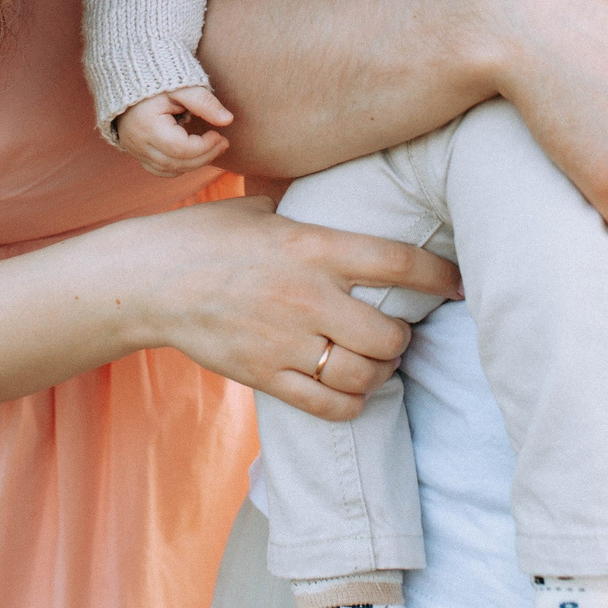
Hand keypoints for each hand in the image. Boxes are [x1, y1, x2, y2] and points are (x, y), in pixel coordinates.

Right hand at [115, 87, 234, 176]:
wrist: (130, 76)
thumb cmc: (157, 78)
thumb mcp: (182, 87)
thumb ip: (204, 102)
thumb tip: (228, 120)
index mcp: (146, 125)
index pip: (180, 148)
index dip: (204, 147)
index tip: (219, 135)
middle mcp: (137, 142)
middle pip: (176, 163)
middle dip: (204, 157)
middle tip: (223, 143)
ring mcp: (134, 149)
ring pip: (168, 170)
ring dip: (194, 163)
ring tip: (212, 148)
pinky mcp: (136, 152)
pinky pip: (159, 169)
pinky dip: (179, 167)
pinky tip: (194, 155)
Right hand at [131, 195, 461, 421]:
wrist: (148, 279)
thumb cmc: (204, 235)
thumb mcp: (260, 209)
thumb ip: (306, 218)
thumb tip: (342, 202)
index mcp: (313, 246)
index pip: (398, 262)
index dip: (440, 276)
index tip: (459, 282)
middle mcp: (307, 296)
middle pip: (389, 335)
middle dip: (401, 339)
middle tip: (396, 333)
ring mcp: (286, 340)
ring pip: (363, 375)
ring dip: (378, 373)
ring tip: (373, 363)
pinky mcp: (265, 375)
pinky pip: (328, 405)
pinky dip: (350, 404)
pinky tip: (350, 392)